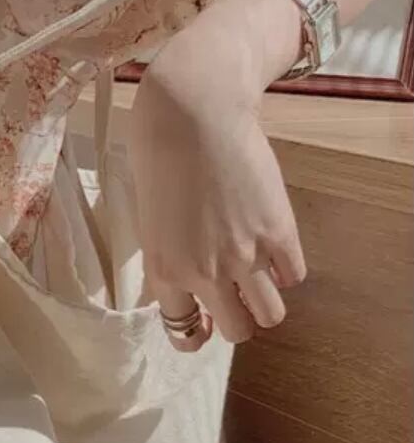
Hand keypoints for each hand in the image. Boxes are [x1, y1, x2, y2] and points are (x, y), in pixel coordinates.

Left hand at [129, 53, 305, 350]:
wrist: (193, 112)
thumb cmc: (156, 150)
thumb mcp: (148, 212)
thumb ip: (168, 250)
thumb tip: (188, 271)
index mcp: (163, 268)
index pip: (183, 330)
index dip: (195, 328)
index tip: (203, 317)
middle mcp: (205, 273)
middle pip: (237, 331)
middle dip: (235, 316)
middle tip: (233, 292)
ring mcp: (246, 255)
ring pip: (271, 315)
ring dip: (265, 301)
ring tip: (257, 275)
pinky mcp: (279, 232)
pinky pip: (294, 275)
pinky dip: (285, 267)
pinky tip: (272, 245)